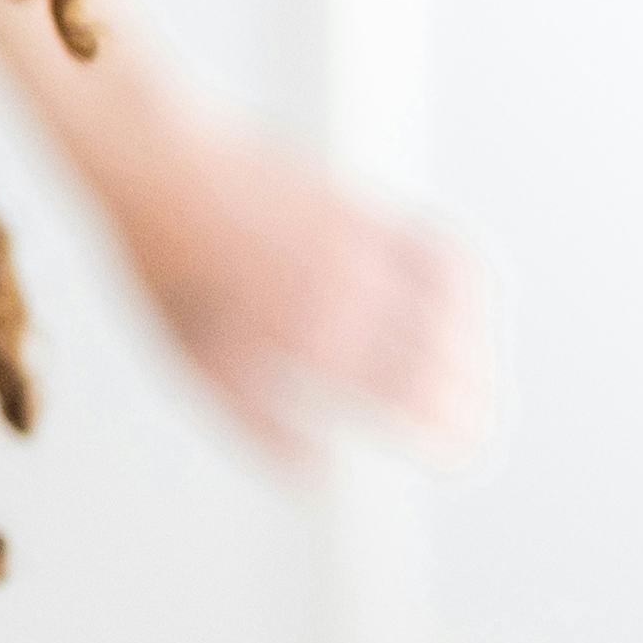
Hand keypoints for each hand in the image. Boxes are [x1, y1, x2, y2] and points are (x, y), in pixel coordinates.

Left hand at [89, 101, 490, 468]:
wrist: (164, 162)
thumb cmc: (171, 270)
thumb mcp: (196, 360)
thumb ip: (257, 425)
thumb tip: (319, 480)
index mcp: (304, 335)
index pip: (405, 400)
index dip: (443, 436)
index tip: (456, 458)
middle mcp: (346, 290)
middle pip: (441, 360)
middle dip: (471, 406)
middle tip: (474, 435)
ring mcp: (364, 244)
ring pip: (458, 308)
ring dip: (478, 352)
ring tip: (475, 384)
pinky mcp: (370, 206)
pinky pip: (445, 248)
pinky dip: (469, 286)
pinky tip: (464, 312)